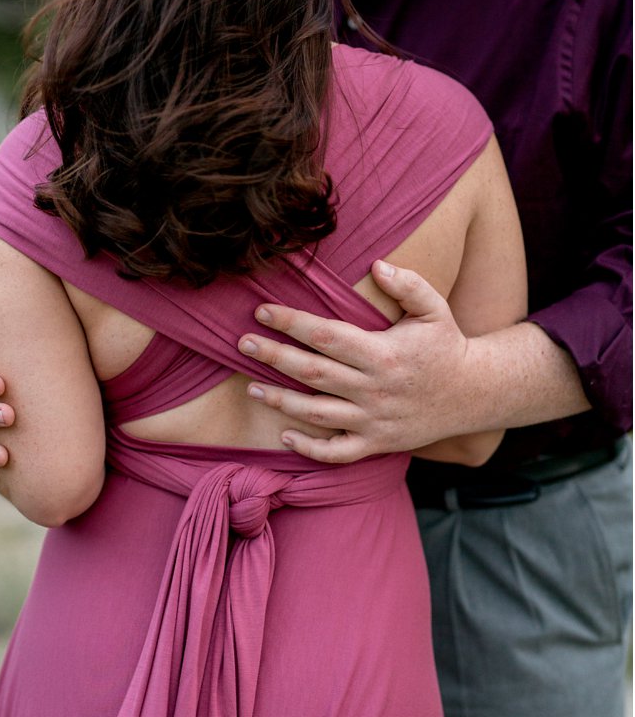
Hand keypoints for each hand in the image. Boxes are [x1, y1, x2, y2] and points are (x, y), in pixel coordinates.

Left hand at [237, 261, 481, 463]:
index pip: (326, 335)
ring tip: (250, 388)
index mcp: (383, 353)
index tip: (263, 311)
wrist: (474, 393)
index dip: (291, 322)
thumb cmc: (446, 346)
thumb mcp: (434, 310)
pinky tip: (284, 435)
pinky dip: (308, 448)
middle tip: (242, 344)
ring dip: (279, 401)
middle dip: (273, 357)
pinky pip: (335, 452)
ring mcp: (372, 419)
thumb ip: (409, 285)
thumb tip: (376, 264)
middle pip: (312, 372)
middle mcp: (374, 388)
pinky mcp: (374, 444)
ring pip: (316, 413)